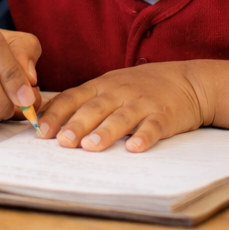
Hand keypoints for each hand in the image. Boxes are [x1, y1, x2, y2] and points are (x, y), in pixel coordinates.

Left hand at [36, 61, 207, 152]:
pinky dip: (144, 137)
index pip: (73, 97)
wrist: (188, 81)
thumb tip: (49, 119)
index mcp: (102, 86)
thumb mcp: (110, 86)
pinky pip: (153, 126)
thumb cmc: (141, 87)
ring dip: (105, 132)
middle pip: (94, 108)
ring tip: (90, 147)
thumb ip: (84, 101)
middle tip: (62, 141)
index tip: (40, 131)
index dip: (56, 114)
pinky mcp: (164, 115)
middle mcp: (119, 92)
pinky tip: (135, 148)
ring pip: (121, 118)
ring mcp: (142, 103)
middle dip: (76, 125)